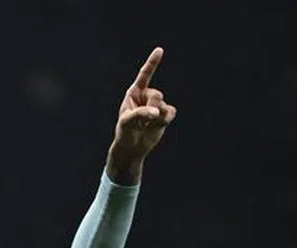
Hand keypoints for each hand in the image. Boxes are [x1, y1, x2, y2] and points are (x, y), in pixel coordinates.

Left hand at [107, 47, 176, 183]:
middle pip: (157, 95)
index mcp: (134, 93)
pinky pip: (171, 113)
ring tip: (146, 125)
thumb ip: (140, 114)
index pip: (145, 75)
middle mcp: (146, 95)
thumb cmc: (125, 132)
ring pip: (164, 105)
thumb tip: (156, 112)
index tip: (160, 50)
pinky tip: (155, 126)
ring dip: (156, 118)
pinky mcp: (165, 114)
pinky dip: (164, 121)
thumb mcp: (127, 122)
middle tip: (142, 121)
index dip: (152, 63)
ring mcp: (157, 104)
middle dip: (150, 109)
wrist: (132, 147)